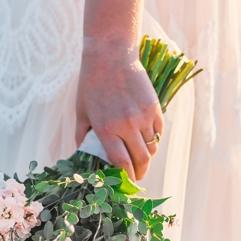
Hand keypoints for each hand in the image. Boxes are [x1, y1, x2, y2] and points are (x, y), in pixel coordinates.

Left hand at [74, 39, 162, 180]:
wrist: (110, 57)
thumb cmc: (91, 85)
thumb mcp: (81, 113)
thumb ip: (82, 136)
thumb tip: (83, 156)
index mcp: (106, 130)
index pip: (122, 163)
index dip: (126, 177)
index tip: (127, 183)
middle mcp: (127, 125)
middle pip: (141, 159)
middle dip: (140, 173)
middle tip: (137, 178)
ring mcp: (143, 116)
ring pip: (152, 146)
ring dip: (148, 157)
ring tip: (142, 160)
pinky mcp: (154, 106)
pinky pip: (158, 130)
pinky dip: (154, 139)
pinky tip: (148, 142)